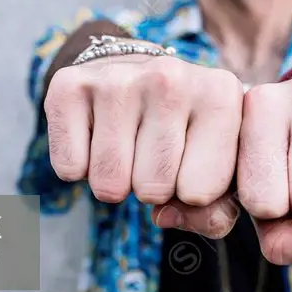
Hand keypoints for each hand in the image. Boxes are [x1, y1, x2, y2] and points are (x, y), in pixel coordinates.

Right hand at [44, 54, 245, 237]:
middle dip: (151, 188)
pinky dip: (78, 167)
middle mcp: (172, 77)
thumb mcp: (217, 167)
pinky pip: (70, 168)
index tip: (191, 162)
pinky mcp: (69, 84)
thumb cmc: (183, 133)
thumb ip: (215, 212)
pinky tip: (95, 134)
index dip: (192, 194)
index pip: (202, 192)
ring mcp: (119, 77)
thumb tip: (166, 217)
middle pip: (153, 190)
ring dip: (114, 182)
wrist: (133, 74)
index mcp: (221, 95)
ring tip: (127, 144)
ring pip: (109, 184)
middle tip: (152, 152)